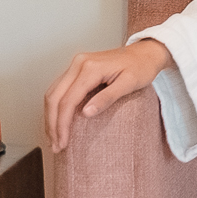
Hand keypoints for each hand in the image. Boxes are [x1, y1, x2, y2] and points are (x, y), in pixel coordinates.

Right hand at [47, 38, 172, 151]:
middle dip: (52, 124)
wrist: (145, 52)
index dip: (62, 124)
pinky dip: (55, 107)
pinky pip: (59, 89)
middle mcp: (78, 64)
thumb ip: (107, 98)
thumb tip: (86, 113)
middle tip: (56, 146)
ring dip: (50, 117)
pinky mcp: (77, 68)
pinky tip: (58, 121)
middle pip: (54, 97)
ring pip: (52, 93)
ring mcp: (76, 65)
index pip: (68, 100)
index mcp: (90, 68)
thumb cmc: (141, 67)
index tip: (63, 142)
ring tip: (54, 138)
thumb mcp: (129, 84)